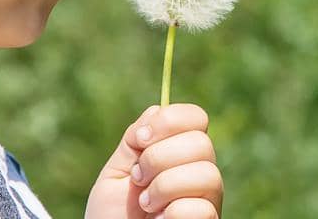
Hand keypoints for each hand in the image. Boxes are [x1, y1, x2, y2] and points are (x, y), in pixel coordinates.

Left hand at [86, 103, 222, 218]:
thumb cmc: (110, 218)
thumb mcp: (115, 173)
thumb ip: (134, 142)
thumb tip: (158, 108)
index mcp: (179, 155)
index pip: (196, 118)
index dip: (170, 122)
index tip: (139, 140)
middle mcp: (200, 175)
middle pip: (201, 143)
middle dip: (159, 158)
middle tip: (138, 179)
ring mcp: (207, 202)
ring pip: (207, 175)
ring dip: (164, 187)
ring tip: (146, 205)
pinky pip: (200, 209)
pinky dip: (172, 214)